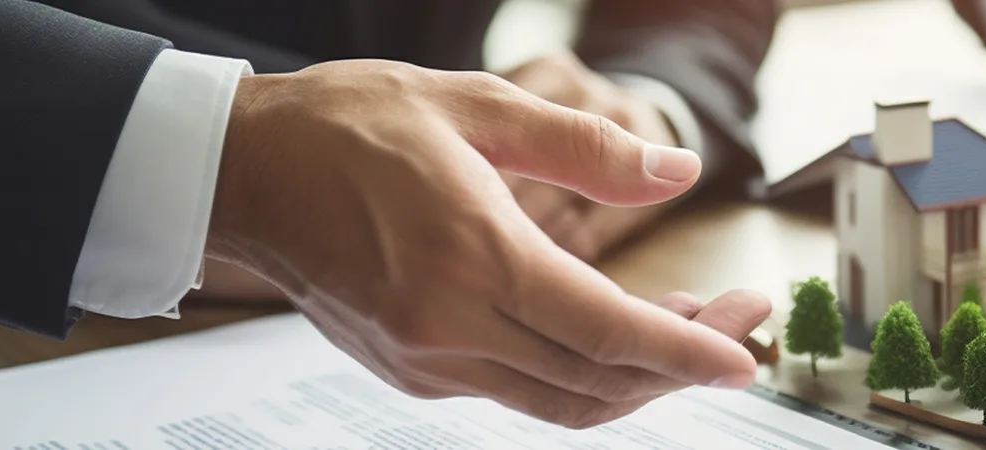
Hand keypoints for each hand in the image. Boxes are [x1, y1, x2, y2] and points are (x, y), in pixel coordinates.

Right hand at [206, 60, 767, 428]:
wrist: (239, 172)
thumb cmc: (344, 127)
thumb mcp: (476, 107)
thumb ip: (586, 147)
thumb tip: (677, 172)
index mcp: (472, 259)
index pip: (609, 332)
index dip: (689, 350)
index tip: (746, 351)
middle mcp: (449, 329)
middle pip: (596, 382)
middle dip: (680, 364)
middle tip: (734, 322)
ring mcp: (426, 361)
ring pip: (560, 402)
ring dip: (633, 377)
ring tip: (684, 325)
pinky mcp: (411, 370)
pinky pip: (516, 391)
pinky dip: (577, 373)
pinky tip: (604, 328)